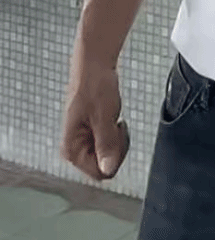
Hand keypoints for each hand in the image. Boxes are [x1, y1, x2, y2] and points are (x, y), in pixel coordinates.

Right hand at [60, 57, 129, 181]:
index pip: (99, 173)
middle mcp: (74, 151)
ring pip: (107, 156)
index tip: (117, 134)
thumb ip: (106, 144)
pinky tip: (112, 119)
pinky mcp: (90, 136)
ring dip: (116, 140)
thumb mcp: (104, 116)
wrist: (94, 66)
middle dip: (116, 148)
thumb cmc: (95, 86)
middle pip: (104, 166)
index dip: (115, 157)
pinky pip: (108, 145)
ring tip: (113, 119)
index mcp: (72, 150)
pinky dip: (115, 134)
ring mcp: (82, 143)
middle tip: (117, 124)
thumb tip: (108, 169)